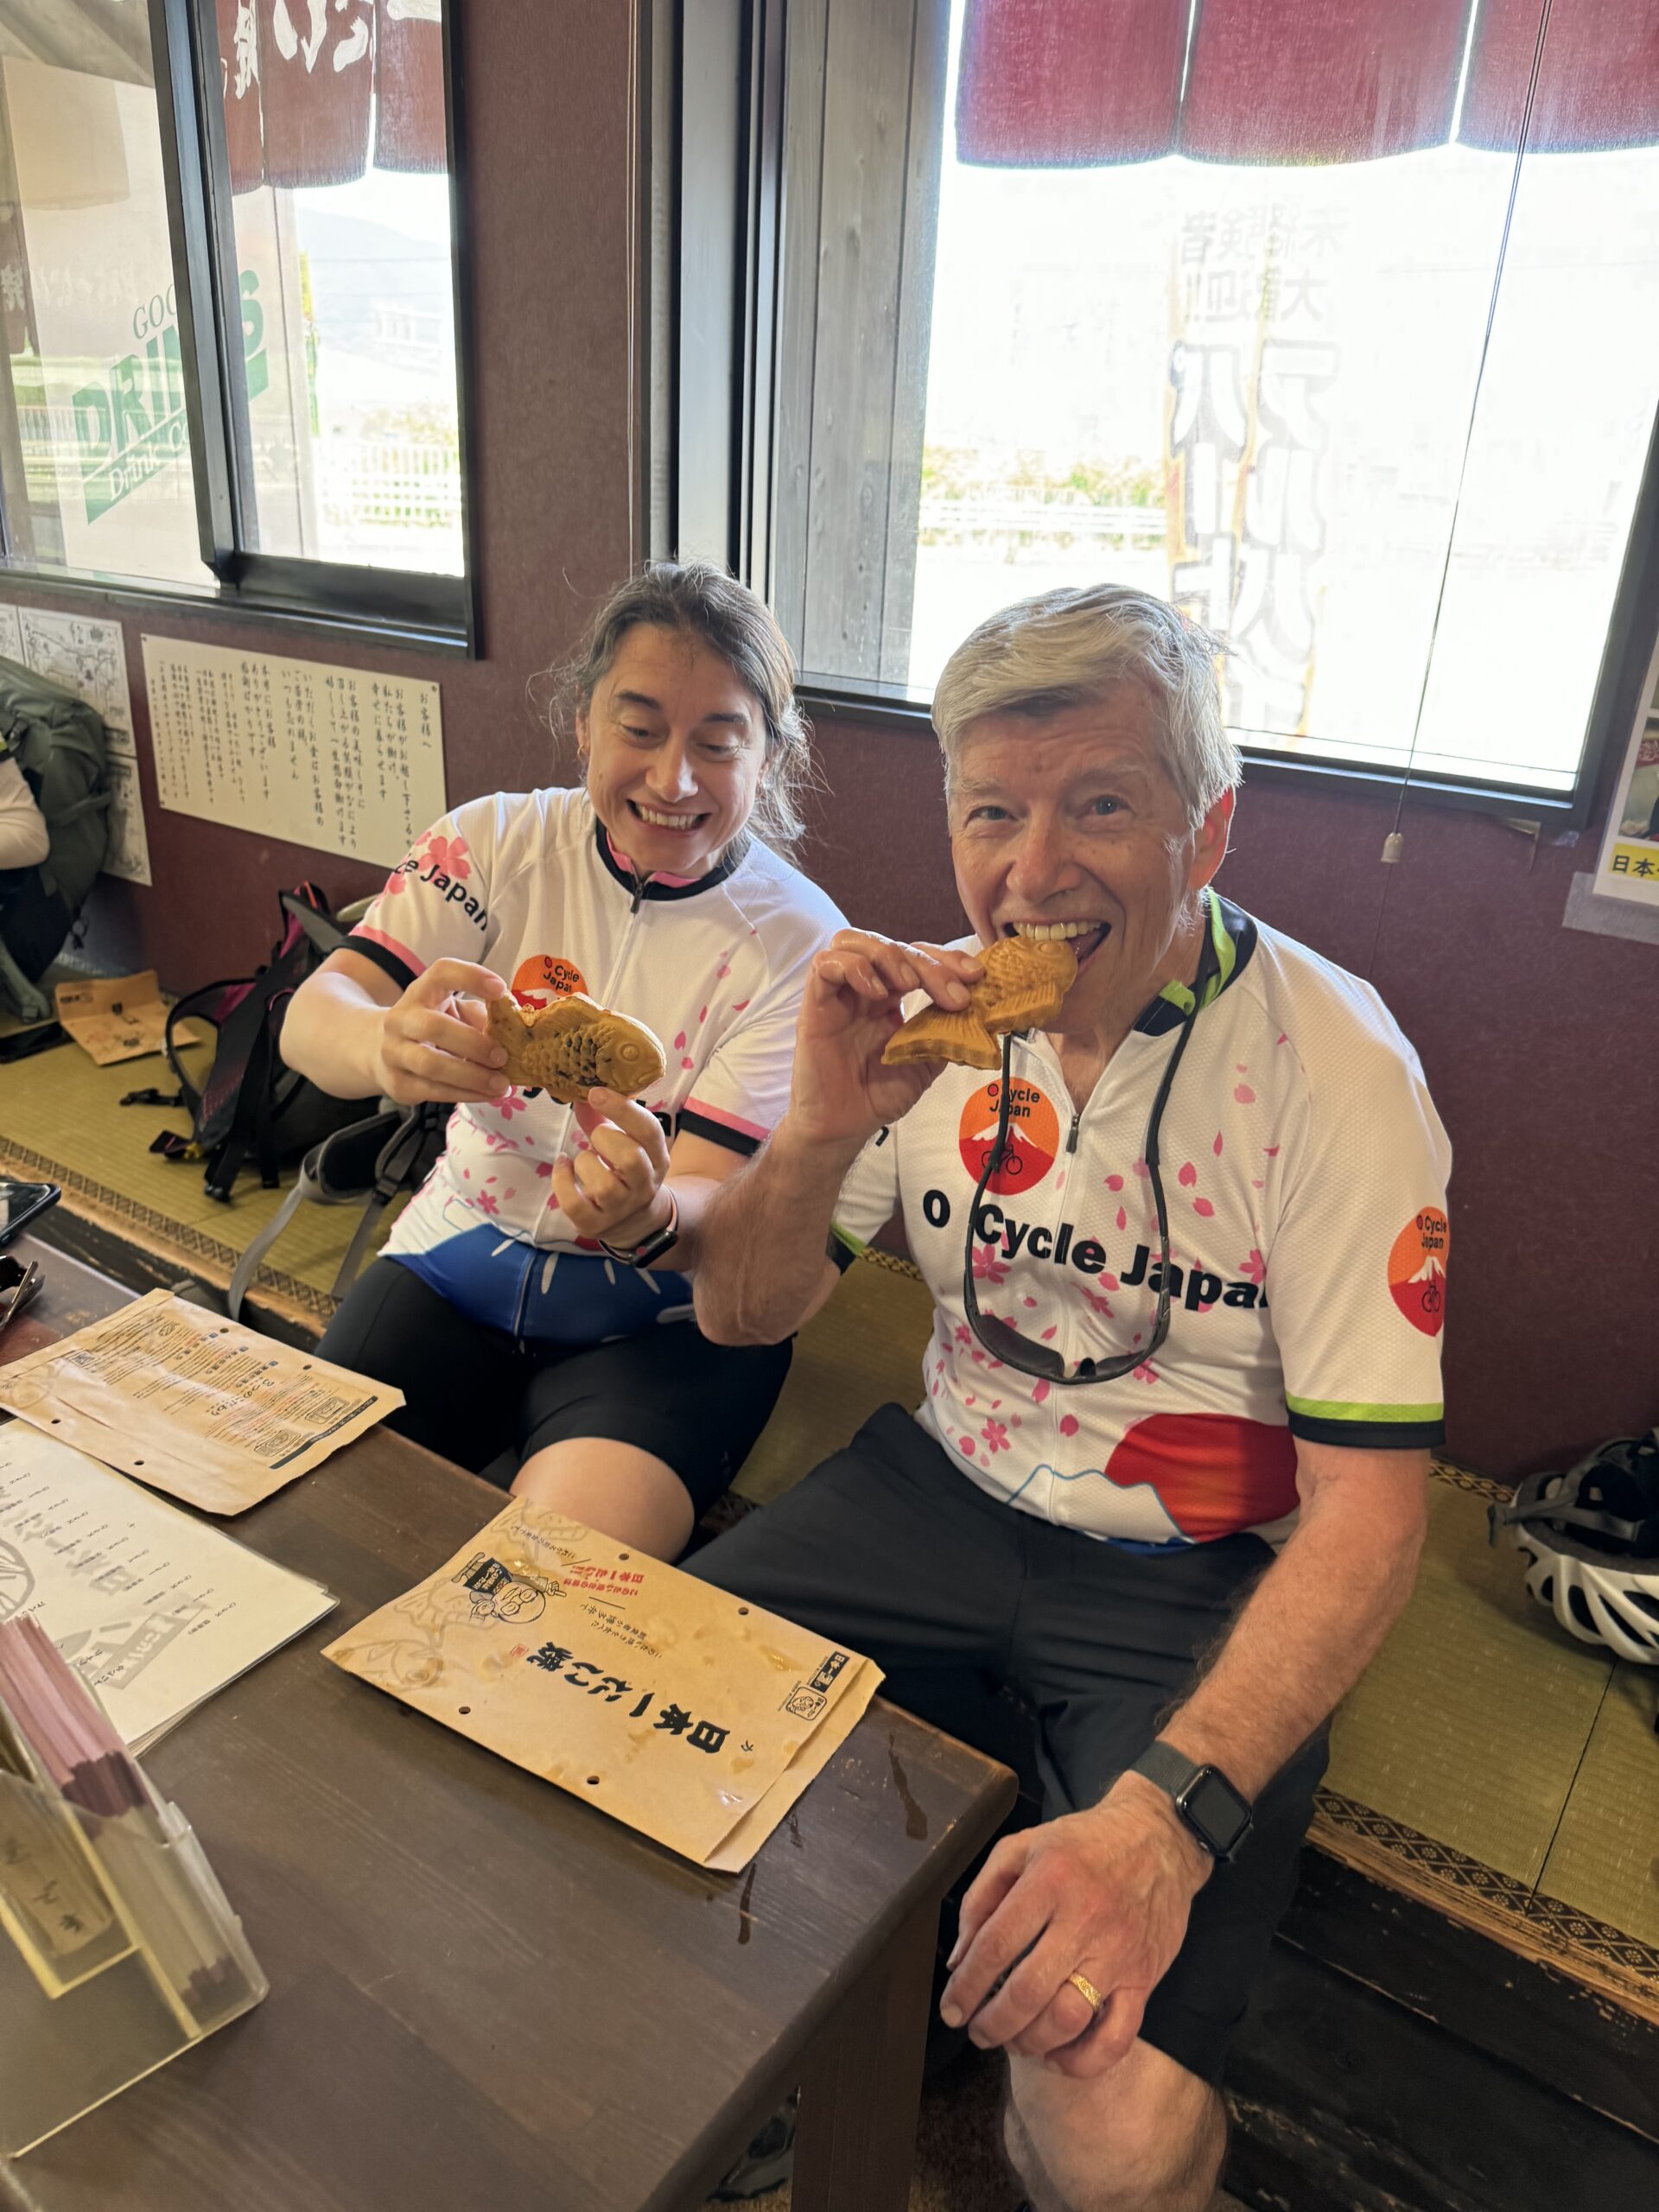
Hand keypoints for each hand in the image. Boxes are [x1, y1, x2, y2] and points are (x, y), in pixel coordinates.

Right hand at [372, 959, 510, 1103]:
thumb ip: (480, 1015)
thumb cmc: (435, 1027)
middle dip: (473, 1044)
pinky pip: (434, 1091)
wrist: (383, 1052)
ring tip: (501, 1084)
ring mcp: (394, 1053)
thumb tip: (513, 1029)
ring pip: (431, 1065)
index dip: (470, 977)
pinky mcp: (397, 1084)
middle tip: (502, 1057)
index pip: (441, 973)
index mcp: (421, 992)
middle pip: (434, 1027)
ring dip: (472, 1077)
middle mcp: (400, 1018)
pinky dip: (466, 1094)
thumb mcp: (455, 1013)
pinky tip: (487, 1094)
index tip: (501, 990)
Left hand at [549, 1090, 673, 1246]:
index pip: (649, 1131)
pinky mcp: (595, 1224)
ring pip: (603, 1185)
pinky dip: (561, 1180)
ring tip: (585, 1160)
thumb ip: (604, 1116)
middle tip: (597, 1138)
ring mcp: (621, 1208)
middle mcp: (644, 1185)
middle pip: (631, 1158)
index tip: (596, 1092)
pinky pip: (573, 1203)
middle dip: (605, 1139)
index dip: (622, 1109)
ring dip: (584, 1162)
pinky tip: (562, 1166)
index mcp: (656, 1158)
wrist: (635, 1221)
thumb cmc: (624, 1170)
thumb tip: (580, 1094)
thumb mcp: (626, 1142)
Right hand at [788, 931, 983, 1151]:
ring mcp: (839, 995)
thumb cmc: (876, 1096)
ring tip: (909, 985)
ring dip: (888, 955)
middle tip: (952, 993)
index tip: (975, 975)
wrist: (843, 1127)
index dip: (946, 959)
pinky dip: (853, 969)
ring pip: (854, 943)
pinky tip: (875, 992)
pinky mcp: (815, 1005)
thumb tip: (980, 1014)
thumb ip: (946, 1035)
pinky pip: (825, 966)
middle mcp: (864, 990)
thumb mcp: (925, 1064)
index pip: (917, 958)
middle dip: (928, 962)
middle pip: (892, 946)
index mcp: (890, 998)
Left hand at [939, 1776, 1211, 2077]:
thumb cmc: (1082, 1844)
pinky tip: (1056, 2057)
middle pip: (1027, 1992)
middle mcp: (1083, 1920)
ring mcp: (1117, 1954)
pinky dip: (1083, 2060)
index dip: (966, 1986)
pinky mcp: (1144, 1979)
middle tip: (976, 2032)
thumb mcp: (1023, 1847)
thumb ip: (983, 1897)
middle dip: (991, 2023)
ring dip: (1029, 2042)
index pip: (995, 1946)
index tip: (950, 2009)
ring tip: (1011, 2041)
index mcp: (1048, 1881)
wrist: (1158, 1839)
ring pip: (1067, 2020)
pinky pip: (1117, 2037)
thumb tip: (958, 1960)